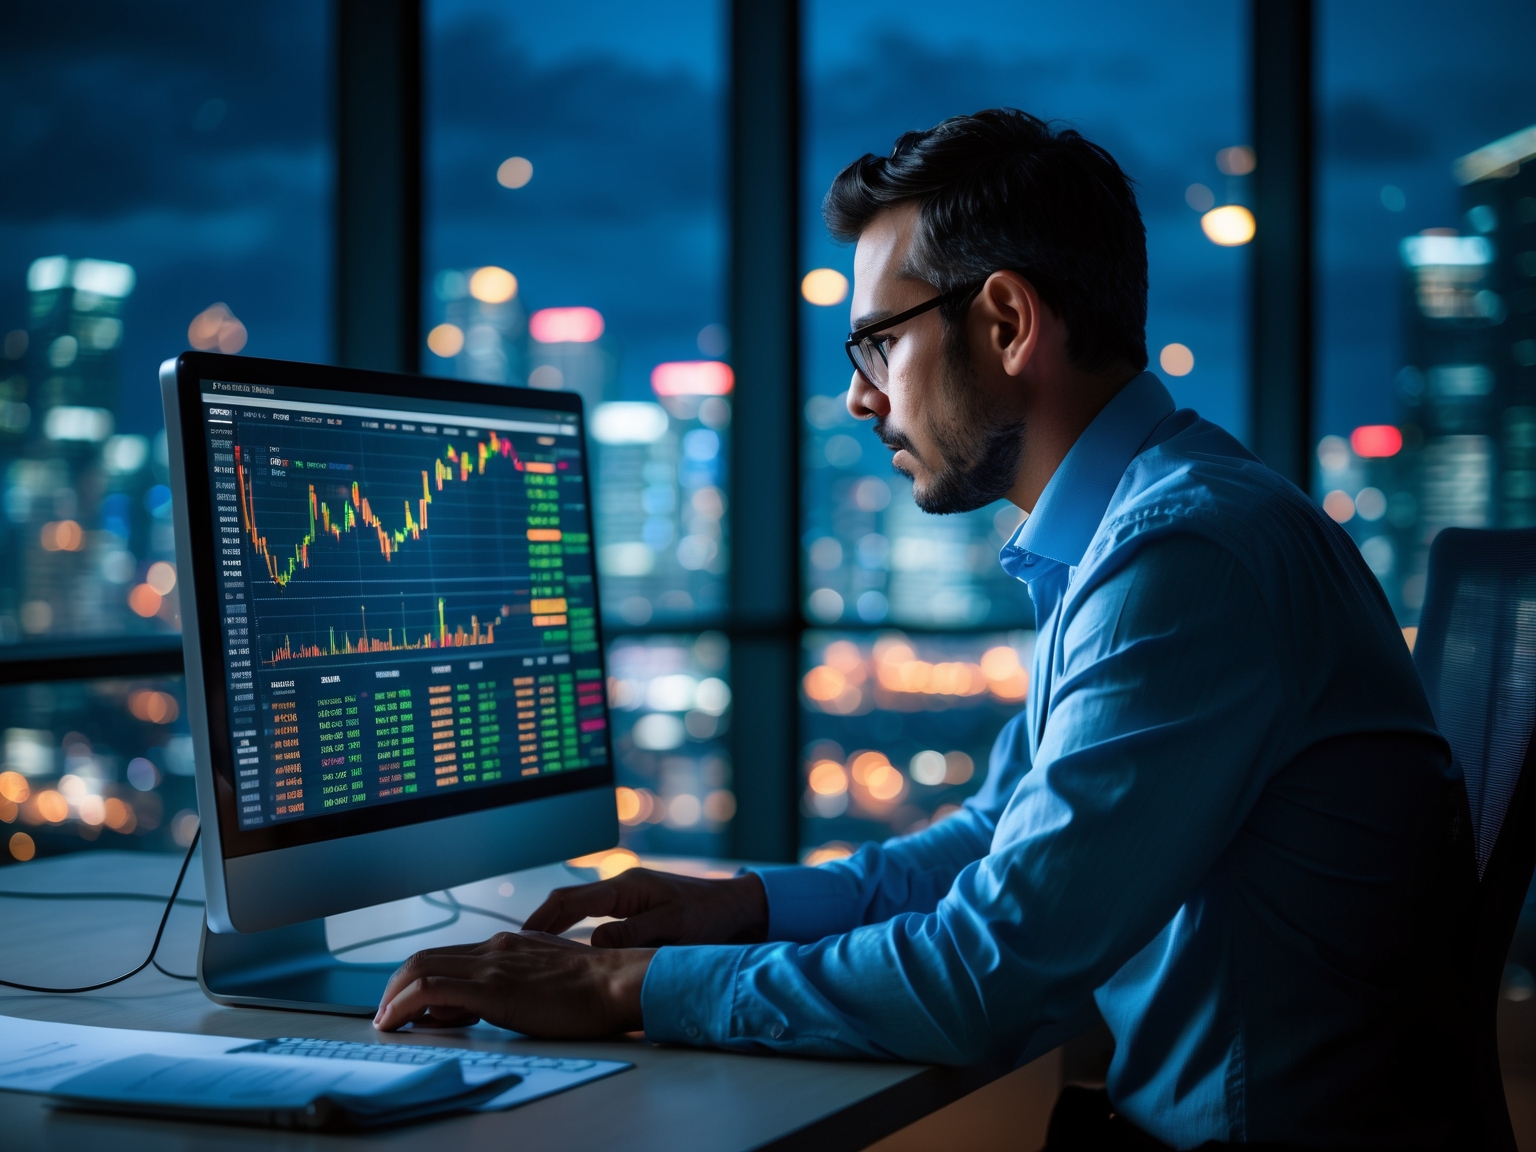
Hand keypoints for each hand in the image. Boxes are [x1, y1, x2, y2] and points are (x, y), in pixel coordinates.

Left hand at [374, 931, 653, 1035]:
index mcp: (509, 944)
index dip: (418, 977)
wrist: (618, 982)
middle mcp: (495, 947)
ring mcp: (492, 965)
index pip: (447, 954)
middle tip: (386, 1015)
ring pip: (419, 968)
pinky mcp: (492, 988)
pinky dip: (403, 1005)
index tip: (408, 1004)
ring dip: (392, 997)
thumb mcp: (550, 976)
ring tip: (385, 1023)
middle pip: (424, 957)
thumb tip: (498, 1001)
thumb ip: (521, 981)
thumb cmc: (597, 988)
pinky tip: (395, 1023)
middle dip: (395, 986)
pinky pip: (429, 990)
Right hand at [524, 867, 767, 947]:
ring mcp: (626, 895)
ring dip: (555, 924)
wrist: (737, 908)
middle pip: (567, 900)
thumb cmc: (710, 918)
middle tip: (514, 948)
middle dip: (540, 921)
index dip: (542, 919)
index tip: (519, 940)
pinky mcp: (634, 907)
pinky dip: (574, 928)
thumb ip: (631, 934)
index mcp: (625, 887)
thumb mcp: (671, 927)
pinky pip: (593, 914)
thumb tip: (591, 943)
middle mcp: (621, 886)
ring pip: (578, 907)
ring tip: (530, 952)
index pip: (570, 899)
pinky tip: (565, 949)